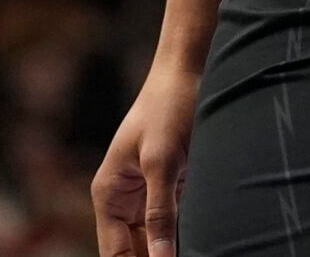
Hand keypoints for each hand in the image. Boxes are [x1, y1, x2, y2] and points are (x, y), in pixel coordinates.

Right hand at [91, 58, 201, 256]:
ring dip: (169, 251)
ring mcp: (148, 194)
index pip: (115, 253)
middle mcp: (123, 199)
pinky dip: (183, 238)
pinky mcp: (172, 187)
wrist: (189, 72)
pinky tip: (201, 245)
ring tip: (198, 252)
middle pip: (134, 251)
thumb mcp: (162, 161)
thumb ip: (160, 213)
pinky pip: (173, 224)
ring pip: (155, 241)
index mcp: (109, 194)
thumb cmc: (169, 108)